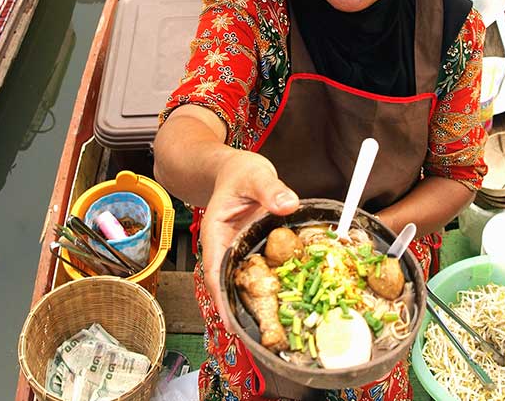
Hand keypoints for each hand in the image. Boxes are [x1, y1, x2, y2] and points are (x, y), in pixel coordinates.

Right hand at [200, 150, 298, 330]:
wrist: (233, 169)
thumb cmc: (237, 172)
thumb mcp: (256, 176)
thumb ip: (271, 190)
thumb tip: (288, 204)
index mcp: (217, 234)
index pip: (216, 273)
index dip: (222, 300)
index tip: (232, 323)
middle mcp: (224, 248)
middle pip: (228, 286)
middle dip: (240, 310)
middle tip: (259, 335)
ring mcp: (237, 251)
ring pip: (243, 282)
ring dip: (254, 302)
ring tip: (273, 327)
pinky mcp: (251, 250)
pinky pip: (258, 272)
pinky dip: (268, 285)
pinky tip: (285, 298)